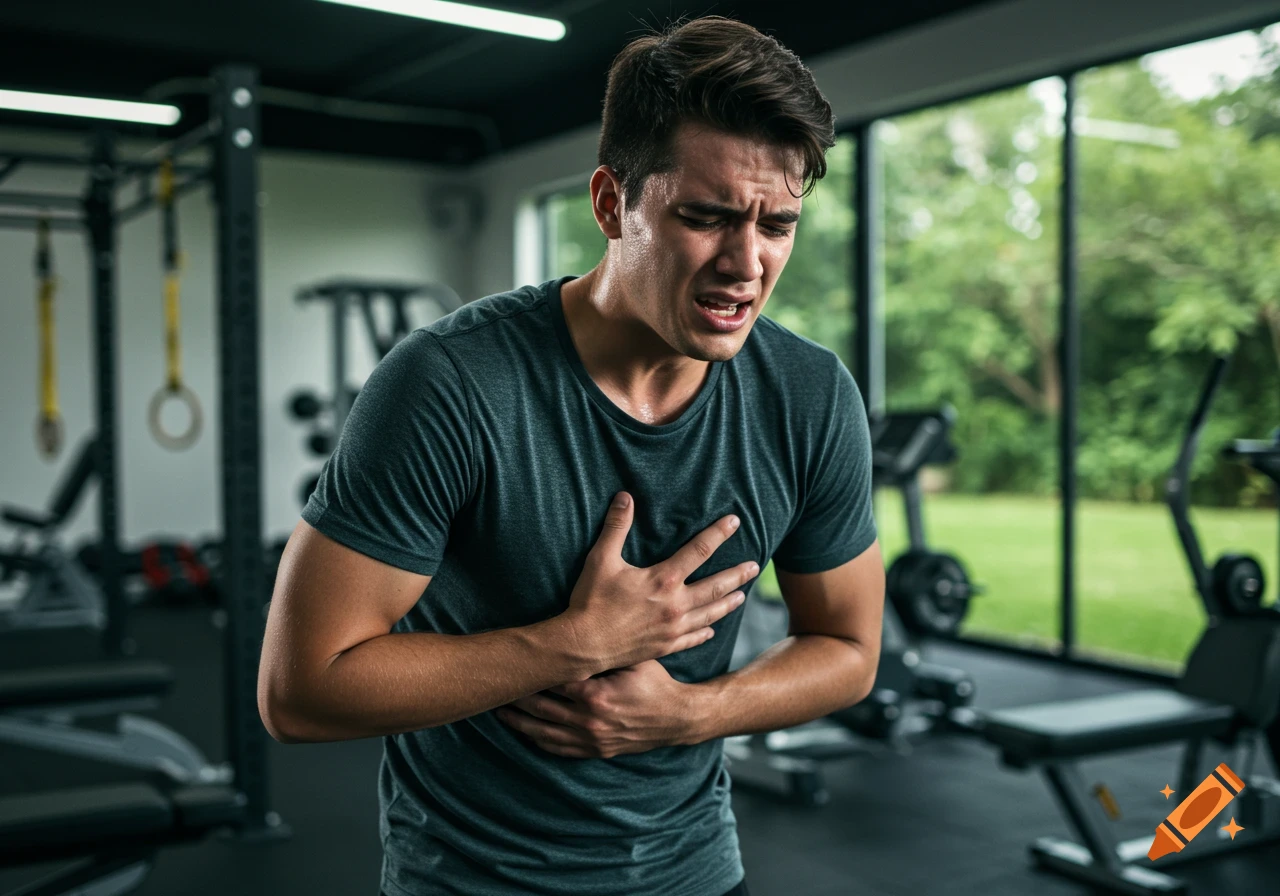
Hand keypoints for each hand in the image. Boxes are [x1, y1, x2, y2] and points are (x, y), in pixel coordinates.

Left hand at [496, 660, 695, 758]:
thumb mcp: (634, 660)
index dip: (531, 674)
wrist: (676, 718)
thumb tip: (579, 627)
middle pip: (540, 709)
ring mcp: (591, 739)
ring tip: (499, 712)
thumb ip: (606, 648)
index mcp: (596, 695)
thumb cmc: (655, 683)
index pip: (553, 682)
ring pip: (544, 733)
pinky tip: (525, 733)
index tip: (513, 664)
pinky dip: (538, 741)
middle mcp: (589, 721)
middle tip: (495, 688)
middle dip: (516, 698)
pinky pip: (559, 749)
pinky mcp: (596, 751)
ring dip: (519, 723)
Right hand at [560, 492, 756, 673]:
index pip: (699, 550)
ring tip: (743, 596)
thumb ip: (616, 527)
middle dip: (737, 574)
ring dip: (728, 603)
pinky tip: (712, 630)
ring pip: (710, 614)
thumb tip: (625, 497)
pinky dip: (705, 633)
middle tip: (755, 567)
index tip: (735, 522)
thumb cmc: (590, 601)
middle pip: (715, 586)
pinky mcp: (665, 646)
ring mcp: (673, 628)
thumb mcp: (601, 559)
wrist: (583, 645)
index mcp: (663, 579)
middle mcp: (675, 604)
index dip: (718, 533)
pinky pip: (692, 639)